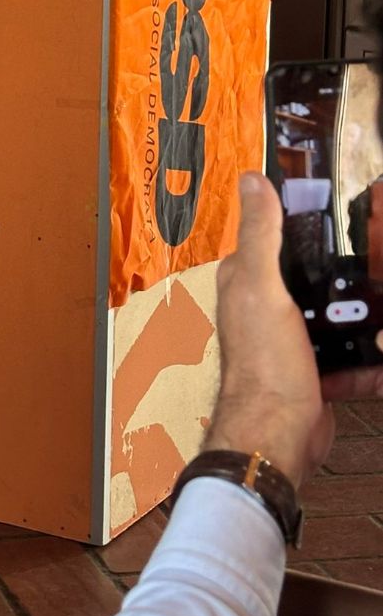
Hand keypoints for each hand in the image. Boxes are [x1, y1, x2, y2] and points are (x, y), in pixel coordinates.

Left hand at [204, 172, 382, 488]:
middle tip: (374, 261)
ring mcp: (290, 342)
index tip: (337, 211)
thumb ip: (260, 235)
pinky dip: (369, 362)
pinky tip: (382, 356)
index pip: (271, 238)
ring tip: (382, 304)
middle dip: (341, 273)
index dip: (300, 223)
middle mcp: (264, 308)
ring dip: (360, 316)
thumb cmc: (263, 362)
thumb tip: (253, 180)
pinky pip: (349, 360)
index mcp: (246, 281)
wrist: (279, 435)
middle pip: (309, 278)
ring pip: (332, 318)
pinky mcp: (314, 372)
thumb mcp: (262, 287)